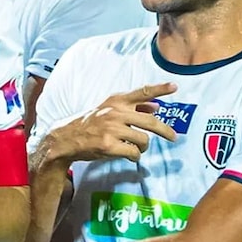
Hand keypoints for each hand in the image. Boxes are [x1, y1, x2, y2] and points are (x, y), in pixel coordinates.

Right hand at [45, 83, 178, 163]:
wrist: (67, 137)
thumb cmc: (90, 123)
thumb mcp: (109, 109)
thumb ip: (133, 106)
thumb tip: (156, 106)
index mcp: (116, 101)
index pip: (142, 92)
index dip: (160, 89)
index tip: (174, 86)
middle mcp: (115, 112)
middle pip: (150, 121)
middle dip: (165, 131)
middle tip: (173, 137)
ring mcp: (112, 129)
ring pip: (143, 140)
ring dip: (143, 147)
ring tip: (137, 148)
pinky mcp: (109, 145)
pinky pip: (133, 152)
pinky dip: (134, 156)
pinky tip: (128, 154)